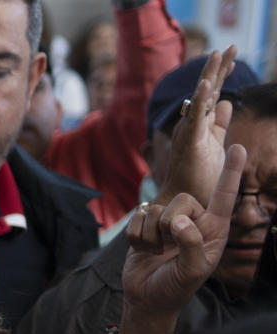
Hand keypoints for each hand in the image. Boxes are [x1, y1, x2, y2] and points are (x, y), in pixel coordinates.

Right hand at [118, 143, 245, 333]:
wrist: (146, 300)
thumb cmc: (175, 288)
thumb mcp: (191, 272)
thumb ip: (191, 244)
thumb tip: (178, 221)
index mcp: (213, 230)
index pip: (224, 197)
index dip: (231, 172)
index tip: (238, 148)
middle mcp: (193, 221)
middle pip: (181, 199)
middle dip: (170, 223)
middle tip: (168, 247)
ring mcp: (167, 223)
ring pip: (156, 209)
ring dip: (151, 236)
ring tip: (157, 253)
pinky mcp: (145, 227)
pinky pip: (137, 217)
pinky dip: (136, 237)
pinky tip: (143, 250)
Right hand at [154, 47, 237, 207]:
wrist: (185, 204)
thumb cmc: (198, 181)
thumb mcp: (217, 145)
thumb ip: (220, 124)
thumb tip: (226, 103)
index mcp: (201, 127)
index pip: (212, 96)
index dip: (221, 76)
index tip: (231, 56)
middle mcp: (193, 127)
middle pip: (207, 92)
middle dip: (219, 69)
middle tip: (230, 47)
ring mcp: (190, 133)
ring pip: (201, 99)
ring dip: (210, 75)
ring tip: (219, 53)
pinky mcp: (190, 142)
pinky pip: (194, 118)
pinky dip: (198, 100)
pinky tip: (205, 84)